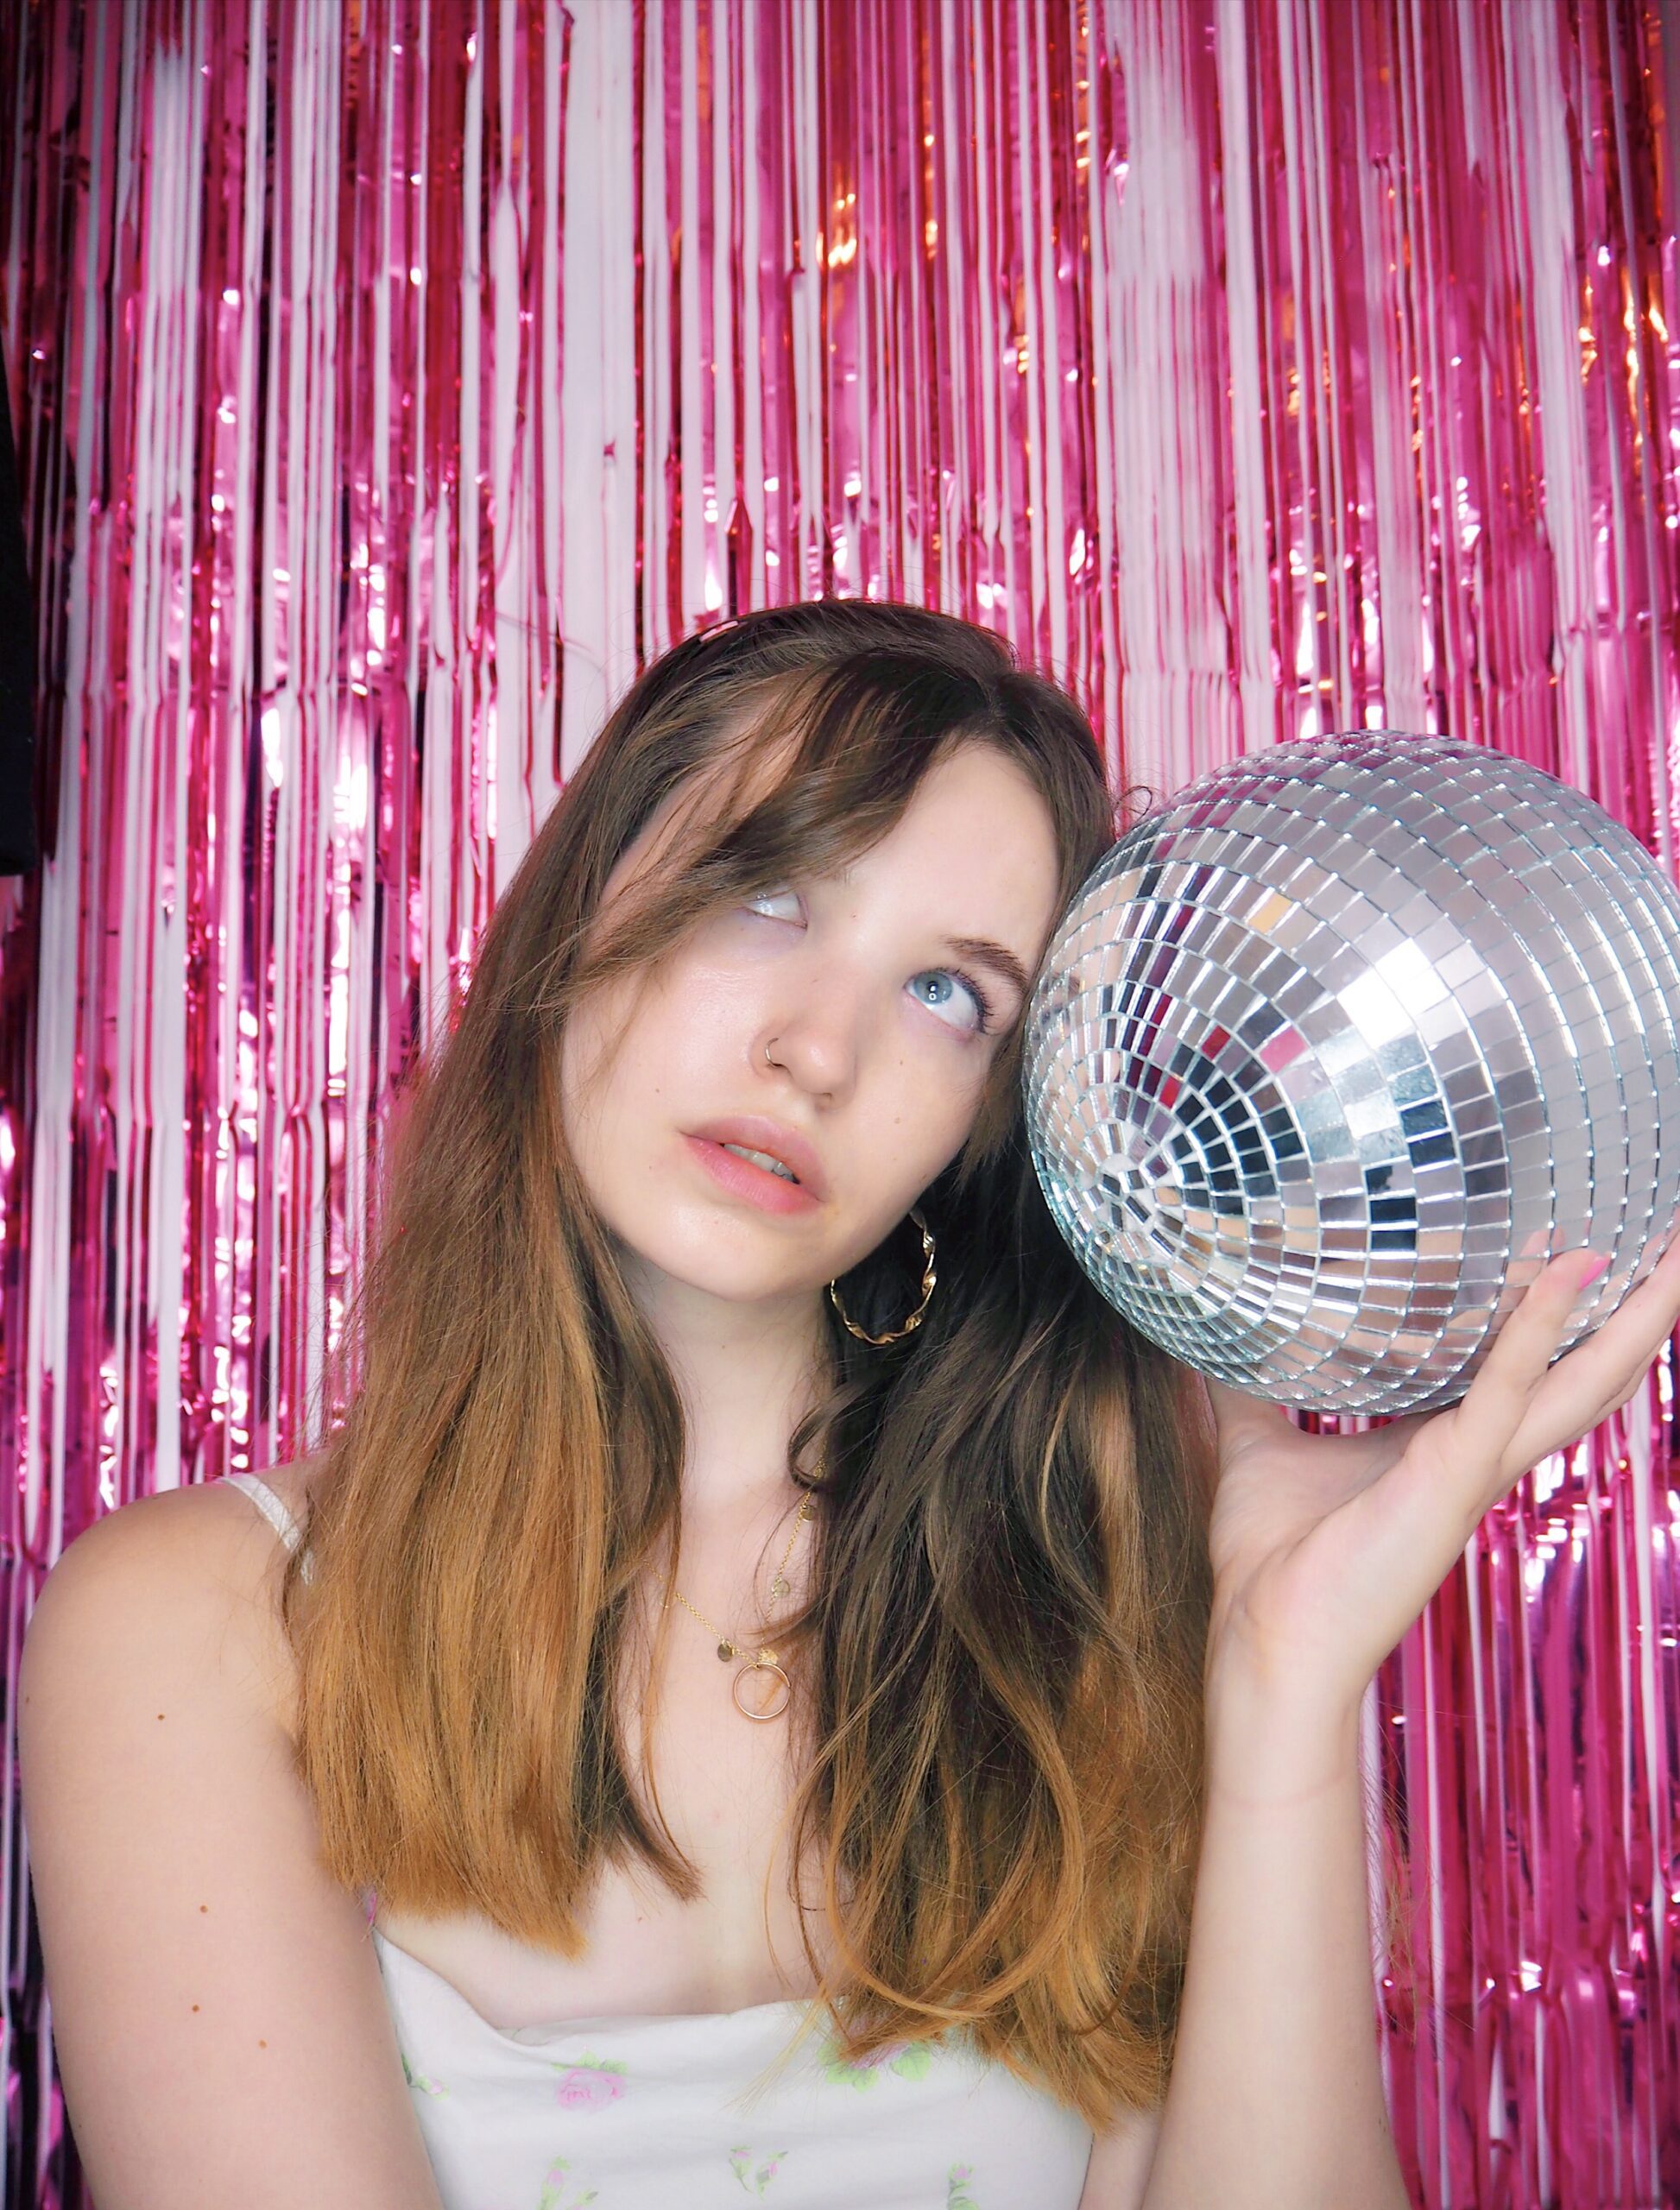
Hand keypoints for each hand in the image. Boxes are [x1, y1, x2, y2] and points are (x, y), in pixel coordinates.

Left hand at [1198, 1222, 1679, 1709]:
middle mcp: (1479, 1451)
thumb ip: (1248, 1393)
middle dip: (1634, 1312)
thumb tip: (1212, 1339)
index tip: (1568, 1238)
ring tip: (1675, 1252)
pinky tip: (1565, 1268)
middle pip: (1582, 1370)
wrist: (1265, 1636)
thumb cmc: (1271, 1563)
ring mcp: (1477, 1462)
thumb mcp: (1260, 1447)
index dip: (1551, 1308)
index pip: (1519, 1364)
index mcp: (1444, 1444)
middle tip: (1673, 1242)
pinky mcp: (1457, 1472)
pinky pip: (1508, 1385)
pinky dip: (1535, 1326)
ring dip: (1634, 1316)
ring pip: (1580, 1378)